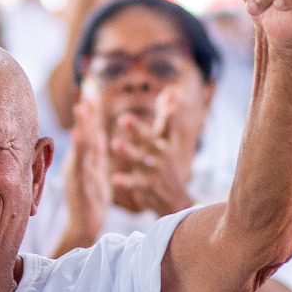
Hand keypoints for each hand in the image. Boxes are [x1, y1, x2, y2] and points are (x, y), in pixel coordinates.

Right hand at [63, 95, 111, 245]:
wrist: (84, 226)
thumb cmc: (91, 200)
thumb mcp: (97, 172)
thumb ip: (97, 153)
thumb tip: (100, 133)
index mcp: (85, 158)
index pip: (89, 131)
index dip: (90, 112)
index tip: (91, 91)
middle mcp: (78, 162)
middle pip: (83, 133)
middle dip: (86, 112)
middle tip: (87, 90)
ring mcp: (77, 172)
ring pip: (80, 146)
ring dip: (81, 126)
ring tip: (82, 108)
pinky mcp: (79, 184)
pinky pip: (80, 164)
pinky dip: (79, 150)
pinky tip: (79, 137)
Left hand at [109, 87, 196, 216]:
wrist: (175, 201)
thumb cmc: (166, 164)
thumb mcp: (167, 140)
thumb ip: (166, 117)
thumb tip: (173, 91)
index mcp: (164, 142)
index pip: (167, 124)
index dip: (169, 111)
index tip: (172, 94)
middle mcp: (160, 154)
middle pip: (148, 138)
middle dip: (137, 128)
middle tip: (124, 117)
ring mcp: (154, 170)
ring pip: (139, 159)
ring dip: (128, 151)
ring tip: (115, 144)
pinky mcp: (147, 186)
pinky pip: (134, 183)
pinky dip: (125, 181)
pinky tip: (115, 179)